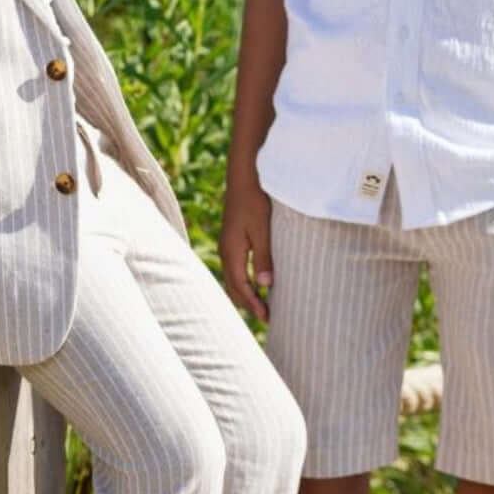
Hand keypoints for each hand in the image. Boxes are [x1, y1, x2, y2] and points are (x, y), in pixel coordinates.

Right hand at [220, 179, 273, 322]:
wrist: (244, 176)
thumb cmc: (255, 200)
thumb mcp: (263, 229)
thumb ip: (264, 257)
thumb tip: (265, 286)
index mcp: (232, 251)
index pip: (241, 286)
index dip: (253, 304)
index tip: (267, 317)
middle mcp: (226, 250)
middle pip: (233, 286)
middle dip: (247, 303)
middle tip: (266, 318)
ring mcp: (227, 244)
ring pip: (232, 278)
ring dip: (244, 293)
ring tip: (260, 304)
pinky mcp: (232, 238)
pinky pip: (234, 267)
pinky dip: (243, 280)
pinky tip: (254, 281)